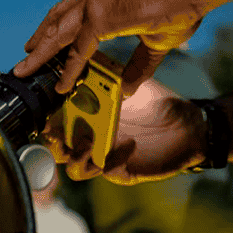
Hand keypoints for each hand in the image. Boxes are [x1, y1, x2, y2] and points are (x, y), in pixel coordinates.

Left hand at [13, 0, 205, 96]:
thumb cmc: (182, 6)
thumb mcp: (155, 41)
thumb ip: (138, 65)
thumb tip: (129, 89)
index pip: (73, 10)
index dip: (60, 28)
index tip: (49, 42)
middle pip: (58, 18)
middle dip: (41, 38)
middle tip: (27, 53)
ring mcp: (95, 2)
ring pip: (58, 33)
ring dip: (40, 53)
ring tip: (25, 68)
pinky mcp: (100, 17)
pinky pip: (78, 50)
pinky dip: (68, 69)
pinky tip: (62, 84)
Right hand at [42, 79, 206, 184]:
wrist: (188, 125)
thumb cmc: (156, 104)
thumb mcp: (129, 87)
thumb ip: (106, 78)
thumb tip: (82, 59)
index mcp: (87, 119)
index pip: (55, 123)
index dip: (45, 119)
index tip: (45, 110)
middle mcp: (90, 141)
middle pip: (56, 149)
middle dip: (52, 143)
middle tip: (55, 133)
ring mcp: (103, 159)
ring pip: (74, 168)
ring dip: (76, 156)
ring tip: (87, 143)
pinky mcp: (120, 172)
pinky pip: (107, 173)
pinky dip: (113, 161)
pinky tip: (129, 145)